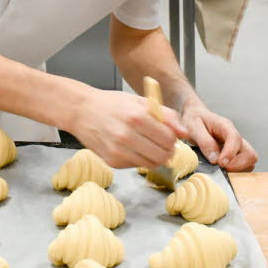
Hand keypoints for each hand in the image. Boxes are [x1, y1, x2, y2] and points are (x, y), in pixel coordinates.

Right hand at [67, 89, 187, 168]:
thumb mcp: (141, 101)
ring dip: (155, 157)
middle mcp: (127, 136)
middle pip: (163, 155)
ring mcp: (118, 151)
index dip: (173, 139)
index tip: (169, 135)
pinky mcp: (112, 162)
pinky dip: (140, 159)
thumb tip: (185, 133)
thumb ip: (167, 116)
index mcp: (137, 117)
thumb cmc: (111, 104)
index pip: (169, 139)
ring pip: (151, 164)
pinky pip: (136, 166)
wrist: (81, 111)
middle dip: (168, 151)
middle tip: (163, 144)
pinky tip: (133, 147)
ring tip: (148, 145)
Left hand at [179, 101, 257, 171]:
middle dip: (239, 165)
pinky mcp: (235, 154)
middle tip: (222, 169)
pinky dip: (237, 171)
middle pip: (249, 153)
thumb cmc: (194, 120)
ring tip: (222, 171)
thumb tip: (214, 159)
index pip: (235, 138)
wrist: (195, 117)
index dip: (230, 152)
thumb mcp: (192, 127)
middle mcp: (234, 136)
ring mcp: (237, 146)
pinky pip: (244, 165)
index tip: (221, 163)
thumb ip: (204, 141)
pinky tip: (224, 172)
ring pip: (249, 160)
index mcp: (224, 125)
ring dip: (239, 169)